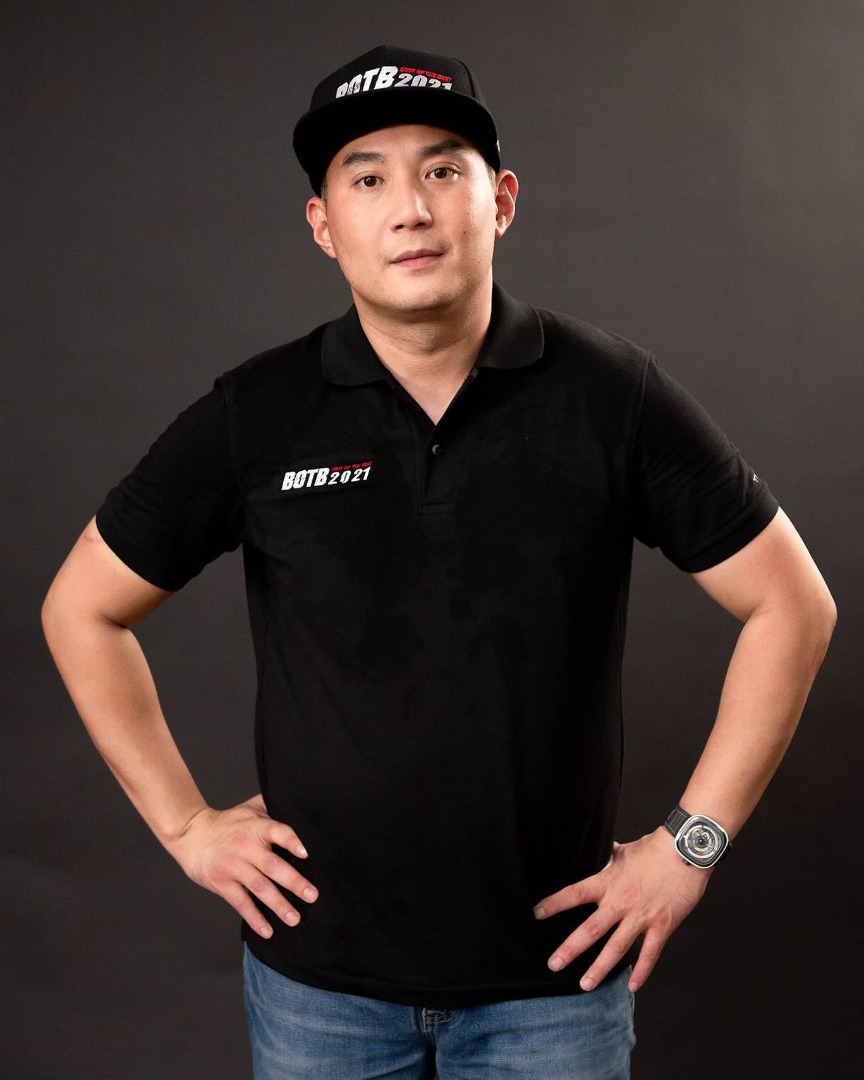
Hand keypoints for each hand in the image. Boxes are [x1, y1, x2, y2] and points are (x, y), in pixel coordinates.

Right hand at [167, 794, 317, 937]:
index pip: (276, 831)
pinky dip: (254, 918)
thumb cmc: (229, 822)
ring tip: (294, 918)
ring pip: (259, 887)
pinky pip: (240, 903)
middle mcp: (244, 846)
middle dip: (293, 882)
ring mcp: (232, 866)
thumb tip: (300, 804)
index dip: (291, 840)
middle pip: (271, 865)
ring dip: (278, 905)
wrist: (191, 834)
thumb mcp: (250, 808)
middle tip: (312, 896)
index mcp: (255, 827)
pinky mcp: (221, 883)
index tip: (306, 853)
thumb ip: (273, 806)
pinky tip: (268, 930)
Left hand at [533, 827, 710, 991]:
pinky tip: (632, 986)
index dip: (555, 903)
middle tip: (553, 964)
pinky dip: (642, 971)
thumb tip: (596, 849)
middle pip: (591, 929)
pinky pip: (650, 953)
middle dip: (570, 949)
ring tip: (584, 985)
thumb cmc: (655, 849)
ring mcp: (642, 916)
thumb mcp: (624, 851)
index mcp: (609, 881)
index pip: (576, 894)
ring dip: (600, 968)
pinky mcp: (662, 925)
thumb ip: (607, 856)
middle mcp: (621, 902)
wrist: (686, 851)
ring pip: (617, 948)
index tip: (536, 913)